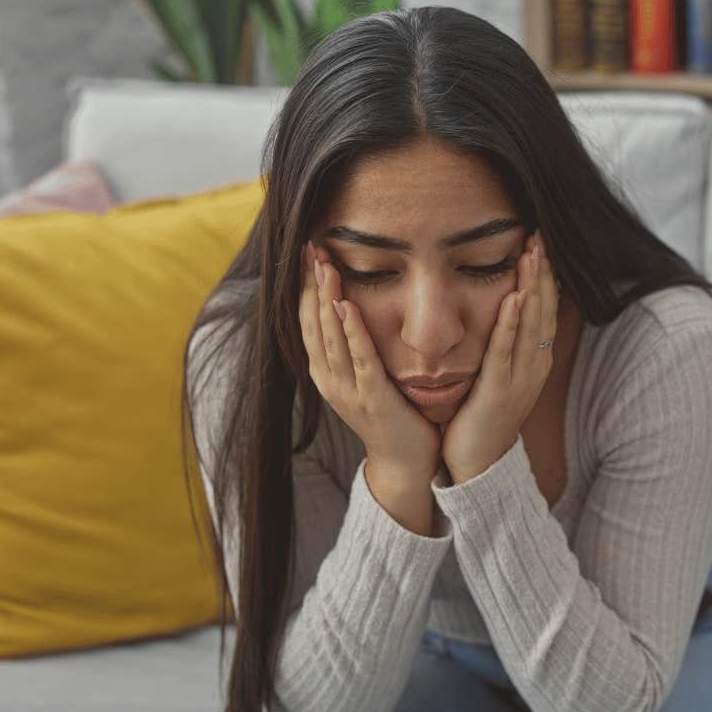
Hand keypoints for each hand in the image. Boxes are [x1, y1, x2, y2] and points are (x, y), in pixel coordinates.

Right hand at [300, 242, 440, 488]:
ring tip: (325, 266)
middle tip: (310, 248)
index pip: (309, 321)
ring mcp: (348, 390)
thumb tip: (353, 307)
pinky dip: (352, 332)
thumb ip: (357, 346)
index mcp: (326, 372)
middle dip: (311, 285)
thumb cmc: (393, 414)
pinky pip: (360, 359)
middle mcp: (329, 379)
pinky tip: (347, 307)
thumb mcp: (366, 376)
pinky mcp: (373, 398)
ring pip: (330, 337)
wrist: (406, 462)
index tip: (307, 254)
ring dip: (327, 300)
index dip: (306, 287)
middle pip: (313, 323)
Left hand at [440, 233, 558, 483]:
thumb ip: (503, 345)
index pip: (544, 309)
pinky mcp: (499, 390)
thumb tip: (502, 312)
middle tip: (541, 236)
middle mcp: (534, 366)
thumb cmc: (482, 418)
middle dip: (543, 272)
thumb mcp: (499, 375)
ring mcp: (520, 379)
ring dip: (533, 287)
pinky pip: (507, 350)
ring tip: (533, 255)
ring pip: (531, 325)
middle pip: (543, 310)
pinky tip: (515, 297)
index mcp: (534, 360)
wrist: (477, 465)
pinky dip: (512, 323)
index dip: (545, 276)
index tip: (540, 244)